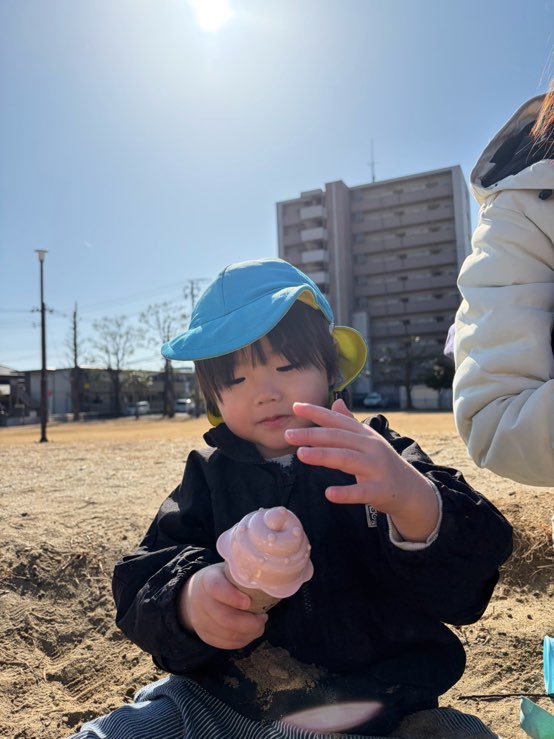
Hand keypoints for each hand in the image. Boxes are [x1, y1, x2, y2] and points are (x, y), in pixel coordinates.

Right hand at [178, 563, 267, 649]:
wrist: (195, 594)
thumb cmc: (221, 580)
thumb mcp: (228, 571)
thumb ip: (243, 574)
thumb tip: (269, 576)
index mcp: (208, 580)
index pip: (217, 588)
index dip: (233, 597)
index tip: (249, 602)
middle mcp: (201, 601)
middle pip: (225, 618)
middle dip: (249, 623)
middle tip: (263, 618)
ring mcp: (201, 621)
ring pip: (228, 634)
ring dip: (249, 633)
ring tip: (259, 625)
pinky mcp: (205, 635)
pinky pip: (226, 644)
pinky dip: (242, 640)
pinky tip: (250, 633)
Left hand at [284, 399, 438, 541]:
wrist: (411, 490)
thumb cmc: (382, 463)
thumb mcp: (367, 440)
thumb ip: (350, 423)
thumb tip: (336, 402)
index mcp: (364, 434)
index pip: (337, 420)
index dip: (317, 413)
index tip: (295, 407)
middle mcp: (371, 447)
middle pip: (338, 438)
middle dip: (312, 435)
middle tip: (289, 435)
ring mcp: (377, 468)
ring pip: (347, 459)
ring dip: (323, 456)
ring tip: (300, 455)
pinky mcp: (380, 490)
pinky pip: (361, 491)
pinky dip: (346, 493)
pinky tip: (329, 494)